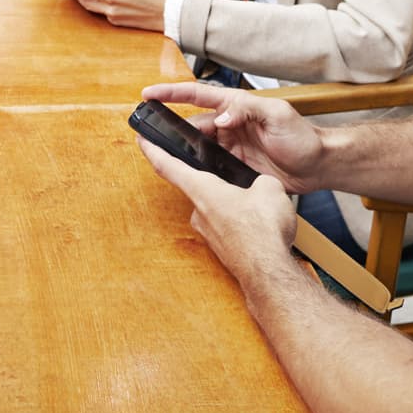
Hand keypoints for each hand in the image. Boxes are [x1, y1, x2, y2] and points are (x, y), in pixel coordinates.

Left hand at [139, 136, 296, 279]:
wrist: (268, 271)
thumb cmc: (263, 232)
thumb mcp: (269, 188)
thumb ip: (259, 180)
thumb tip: (261, 185)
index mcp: (203, 191)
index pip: (168, 166)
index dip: (153, 150)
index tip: (142, 141)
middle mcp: (199, 212)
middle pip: (200, 186)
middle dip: (220, 181)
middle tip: (241, 180)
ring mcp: (209, 232)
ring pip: (217, 208)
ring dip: (234, 203)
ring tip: (259, 205)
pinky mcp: (221, 247)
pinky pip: (228, 225)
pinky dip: (241, 221)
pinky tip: (259, 224)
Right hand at [140, 82, 326, 193]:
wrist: (317, 166)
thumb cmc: (301, 136)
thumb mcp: (276, 115)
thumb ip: (247, 111)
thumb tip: (220, 118)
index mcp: (235, 106)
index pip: (197, 95)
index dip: (171, 93)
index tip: (149, 95)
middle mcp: (228, 125)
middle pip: (191, 125)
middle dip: (169, 128)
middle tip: (147, 133)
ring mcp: (229, 147)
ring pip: (196, 147)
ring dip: (180, 150)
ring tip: (158, 154)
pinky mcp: (234, 167)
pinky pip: (209, 166)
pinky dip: (195, 169)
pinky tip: (184, 173)